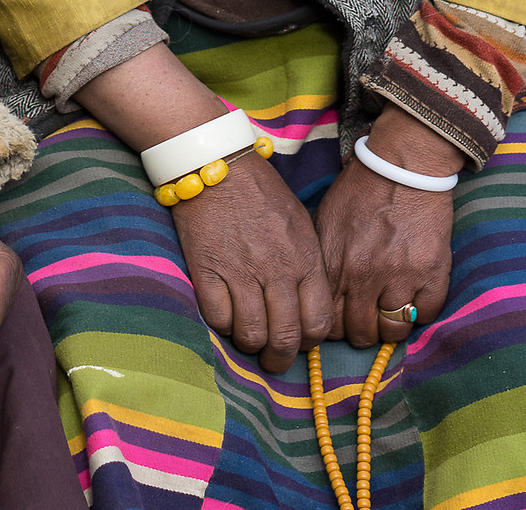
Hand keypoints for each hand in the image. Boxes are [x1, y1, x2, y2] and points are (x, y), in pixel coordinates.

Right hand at [171, 150, 335, 371]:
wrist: (219, 166)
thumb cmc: (263, 194)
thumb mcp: (301, 225)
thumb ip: (308, 266)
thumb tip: (309, 307)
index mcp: (306, 259)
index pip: (318, 321)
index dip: (310, 342)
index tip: (300, 342)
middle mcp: (277, 269)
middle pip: (286, 335)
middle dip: (280, 358)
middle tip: (273, 360)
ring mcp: (241, 271)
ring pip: (251, 334)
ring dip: (251, 345)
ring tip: (248, 341)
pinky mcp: (207, 270)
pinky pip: (218, 318)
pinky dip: (222, 327)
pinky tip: (225, 318)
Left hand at [317, 105, 459, 347]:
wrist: (403, 166)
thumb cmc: (360, 191)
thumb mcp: (324, 222)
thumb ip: (322, 262)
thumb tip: (317, 295)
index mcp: (334, 264)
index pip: (328, 322)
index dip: (334, 327)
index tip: (342, 320)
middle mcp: (364, 276)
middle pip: (360, 333)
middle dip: (361, 333)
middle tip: (367, 321)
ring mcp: (400, 276)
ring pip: (392, 331)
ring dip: (390, 329)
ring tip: (390, 315)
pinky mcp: (432, 272)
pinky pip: (426, 315)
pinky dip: (420, 314)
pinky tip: (414, 301)